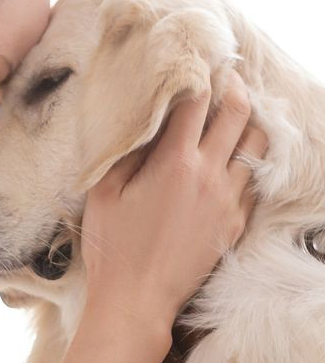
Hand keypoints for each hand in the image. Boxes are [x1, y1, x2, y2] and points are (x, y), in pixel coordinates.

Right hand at [80, 71, 267, 331]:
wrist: (137, 301)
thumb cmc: (112, 247)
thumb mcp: (104, 192)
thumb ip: (126, 151)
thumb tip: (143, 121)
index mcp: (175, 163)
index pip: (196, 102)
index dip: (198, 75)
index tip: (195, 61)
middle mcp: (210, 176)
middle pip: (237, 115)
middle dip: (233, 88)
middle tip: (226, 75)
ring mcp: (228, 201)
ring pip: (257, 146)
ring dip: (249, 122)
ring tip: (237, 112)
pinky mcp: (235, 225)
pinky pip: (254, 181)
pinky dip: (249, 160)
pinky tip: (236, 157)